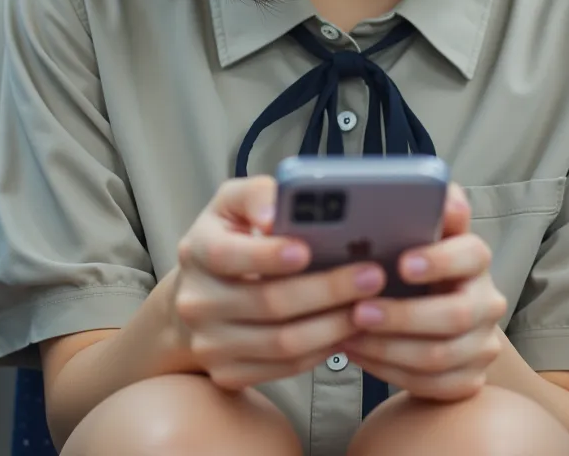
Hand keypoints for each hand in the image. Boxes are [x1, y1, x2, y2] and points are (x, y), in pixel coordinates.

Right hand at [170, 176, 386, 390]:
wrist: (199, 296)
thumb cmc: (230, 237)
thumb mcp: (233, 202)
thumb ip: (257, 194)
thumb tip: (273, 213)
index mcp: (197, 250)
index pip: (227, 255)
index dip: (268, 255)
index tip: (308, 250)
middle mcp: (197, 301)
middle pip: (267, 302)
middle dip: (326, 289)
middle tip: (371, 275)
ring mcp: (210, 343)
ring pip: (282, 342)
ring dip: (333, 325)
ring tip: (369, 305)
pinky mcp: (228, 374)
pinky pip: (285, 368)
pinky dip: (322, 350)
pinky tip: (347, 330)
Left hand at [341, 183, 506, 401]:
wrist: (436, 316)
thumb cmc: (416, 265)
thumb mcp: (419, 234)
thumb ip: (420, 211)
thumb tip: (431, 193)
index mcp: (474, 259)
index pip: (471, 253)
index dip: (439, 259)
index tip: (402, 263)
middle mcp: (487, 300)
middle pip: (454, 315)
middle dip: (403, 315)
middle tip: (359, 311)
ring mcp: (482, 344)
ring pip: (439, 356)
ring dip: (388, 346)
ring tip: (348, 335)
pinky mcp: (469, 379)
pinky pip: (431, 385)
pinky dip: (389, 370)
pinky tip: (358, 353)